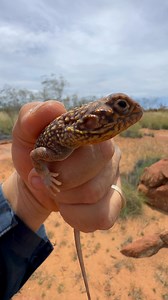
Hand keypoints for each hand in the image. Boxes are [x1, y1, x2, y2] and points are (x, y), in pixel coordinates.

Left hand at [2, 101, 122, 231]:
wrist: (37, 183)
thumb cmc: (36, 155)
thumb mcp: (25, 134)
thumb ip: (32, 116)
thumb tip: (55, 107)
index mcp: (93, 132)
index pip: (91, 141)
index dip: (64, 158)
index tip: (47, 160)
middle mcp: (111, 152)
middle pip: (93, 170)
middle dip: (61, 181)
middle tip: (50, 178)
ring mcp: (115, 178)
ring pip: (93, 194)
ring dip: (65, 198)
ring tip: (58, 190)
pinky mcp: (115, 202)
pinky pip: (101, 217)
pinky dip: (76, 216)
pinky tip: (68, 207)